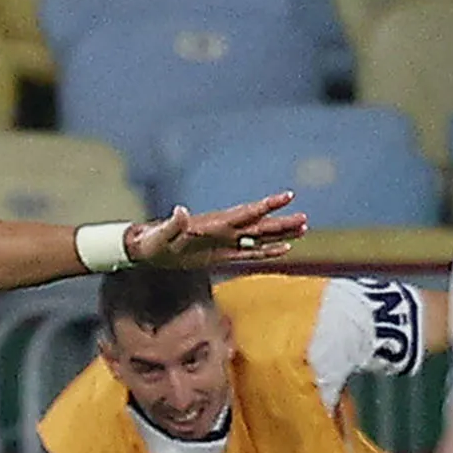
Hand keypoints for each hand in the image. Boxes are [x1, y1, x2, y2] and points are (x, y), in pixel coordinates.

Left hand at [125, 194, 308, 272]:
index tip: (287, 197)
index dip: (266, 206)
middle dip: (281, 222)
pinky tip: (283, 250)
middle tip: (305, 219)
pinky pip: (249, 254)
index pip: (245, 213)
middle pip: (258, 225)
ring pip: (258, 238)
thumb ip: (173, 224)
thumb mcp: (161, 234)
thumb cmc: (153, 241)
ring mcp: (224, 242)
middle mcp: (223, 230)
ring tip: (303, 229)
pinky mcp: (221, 255)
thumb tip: (181, 210)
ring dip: (279, 234)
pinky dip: (267, 252)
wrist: (147, 249)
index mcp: (213, 224)